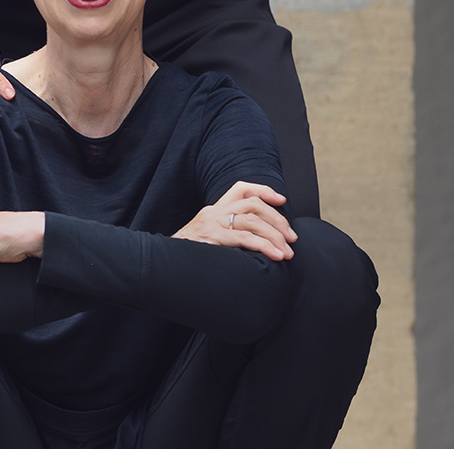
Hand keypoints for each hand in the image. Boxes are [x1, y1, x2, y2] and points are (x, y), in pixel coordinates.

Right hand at [173, 180, 295, 261]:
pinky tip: (276, 255)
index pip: (240, 189)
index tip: (281, 200)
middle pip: (252, 204)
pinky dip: (264, 245)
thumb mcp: (206, 242)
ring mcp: (210, 223)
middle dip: (277, 219)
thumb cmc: (187, 259)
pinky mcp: (211, 237)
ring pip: (251, 220)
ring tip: (288, 252)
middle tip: (292, 239)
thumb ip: (226, 238)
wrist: (160, 265)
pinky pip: (243, 238)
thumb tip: (255, 246)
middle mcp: (212, 212)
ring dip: (275, 235)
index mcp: (212, 211)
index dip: (262, 190)